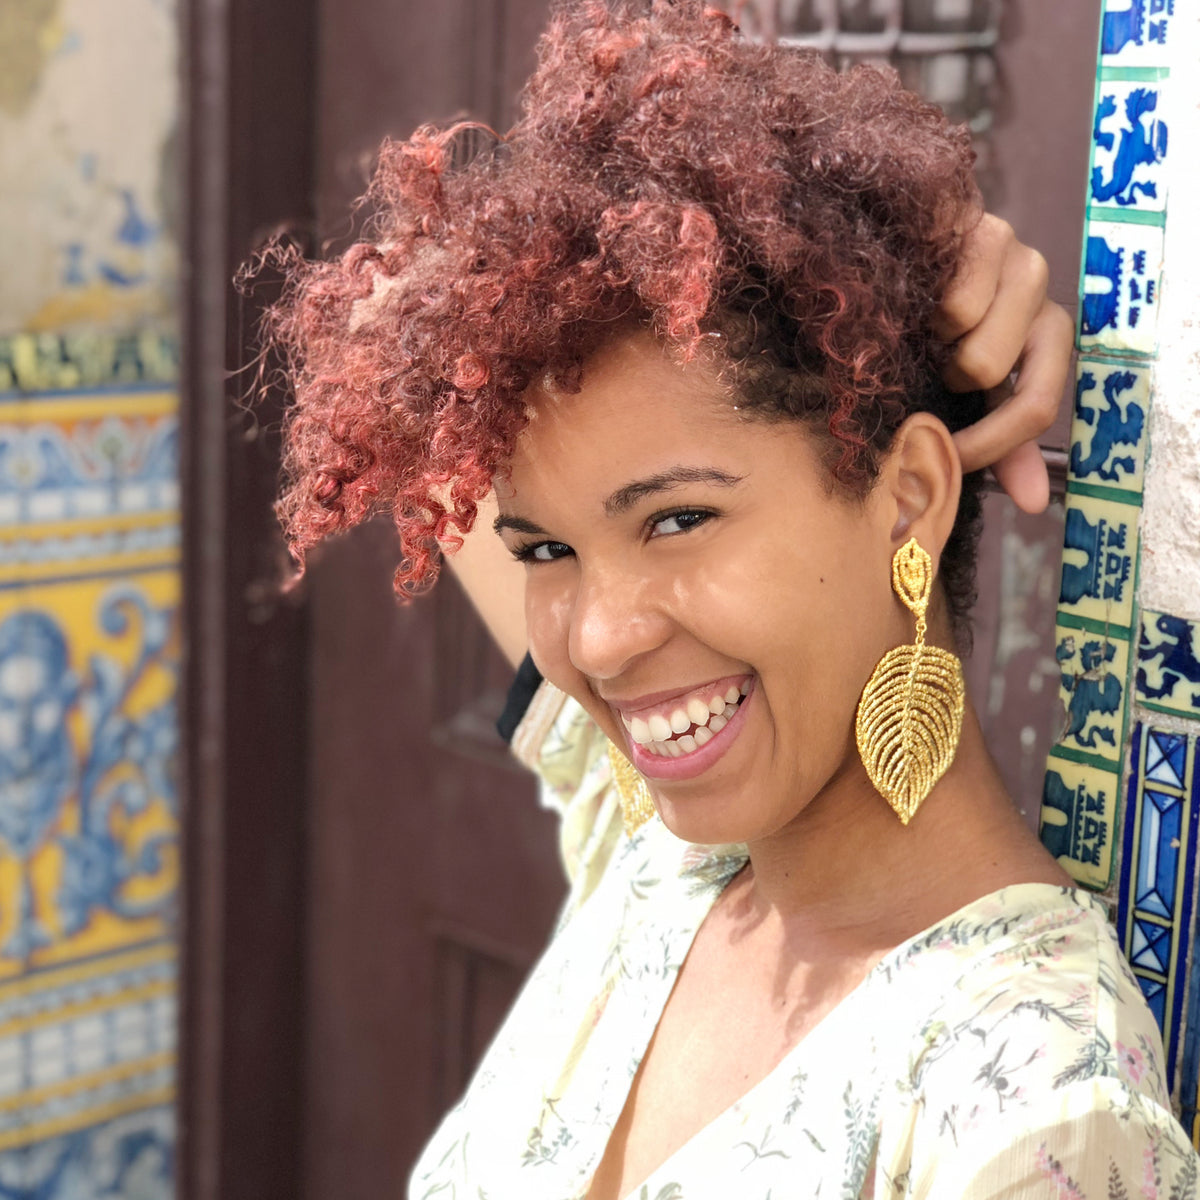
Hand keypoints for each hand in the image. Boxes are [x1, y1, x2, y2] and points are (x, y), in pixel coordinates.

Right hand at [935, 214, 1074, 513]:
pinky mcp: (971, 222)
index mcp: (1046, 332)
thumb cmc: (931, 334)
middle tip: (926, 360)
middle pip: (988, 369)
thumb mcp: (970, 393)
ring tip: (917, 326)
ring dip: (927, 341)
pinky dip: (918, 308)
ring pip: (966, 331)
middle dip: (943, 377)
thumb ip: (1005, 444)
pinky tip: (907, 297)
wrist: (889, 255)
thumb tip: (1035, 503)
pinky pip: (950, 296)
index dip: (987, 445)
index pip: (1036, 405)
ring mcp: (1008, 247)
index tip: (942, 460)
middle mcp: (1037, 285)